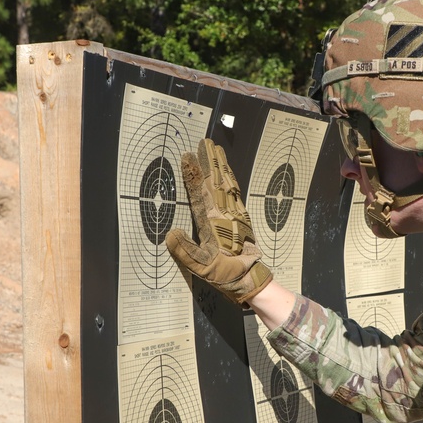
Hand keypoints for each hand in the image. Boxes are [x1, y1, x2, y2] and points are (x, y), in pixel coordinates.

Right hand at [165, 139, 272, 305]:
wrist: (252, 279)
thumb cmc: (225, 273)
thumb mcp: (201, 268)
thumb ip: (185, 252)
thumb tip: (171, 234)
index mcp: (213, 223)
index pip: (200, 193)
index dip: (193, 175)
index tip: (187, 156)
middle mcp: (225, 214)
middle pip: (216, 182)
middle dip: (210, 161)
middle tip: (206, 142)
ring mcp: (235, 214)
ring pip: (228, 184)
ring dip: (222, 166)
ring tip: (217, 149)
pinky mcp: (242, 217)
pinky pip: (235, 192)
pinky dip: (231, 178)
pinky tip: (228, 172)